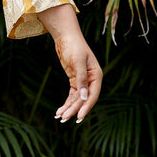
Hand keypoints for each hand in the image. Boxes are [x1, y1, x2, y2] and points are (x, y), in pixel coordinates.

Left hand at [37, 4, 101, 122]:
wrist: (66, 36)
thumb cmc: (74, 46)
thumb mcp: (78, 61)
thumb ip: (81, 79)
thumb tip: (84, 97)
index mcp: (96, 75)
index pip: (92, 95)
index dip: (86, 107)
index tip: (78, 117)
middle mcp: (91, 80)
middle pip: (83, 99)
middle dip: (74, 110)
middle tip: (64, 119)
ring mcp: (82, 81)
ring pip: (77, 99)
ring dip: (69, 108)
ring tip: (60, 117)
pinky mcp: (74, 80)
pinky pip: (72, 95)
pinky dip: (66, 103)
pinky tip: (60, 110)